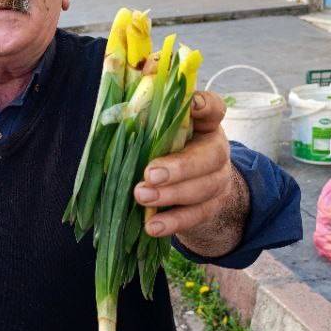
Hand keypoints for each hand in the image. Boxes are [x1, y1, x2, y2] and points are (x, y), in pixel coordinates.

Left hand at [133, 92, 247, 250]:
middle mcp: (216, 150)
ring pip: (202, 189)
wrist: (192, 191)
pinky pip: (194, 216)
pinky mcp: (210, 208)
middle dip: (180, 166)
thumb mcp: (161, 135)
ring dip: (171, 195)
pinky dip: (172, 222)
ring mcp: (217, 181)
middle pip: (210, 156)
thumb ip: (147, 126)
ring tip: (142, 196)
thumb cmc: (168, 153)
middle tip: (150, 173)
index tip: (192, 104)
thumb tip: (113, 119)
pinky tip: (152, 226)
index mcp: (205, 125)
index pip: (214, 109)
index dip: (206, 105)